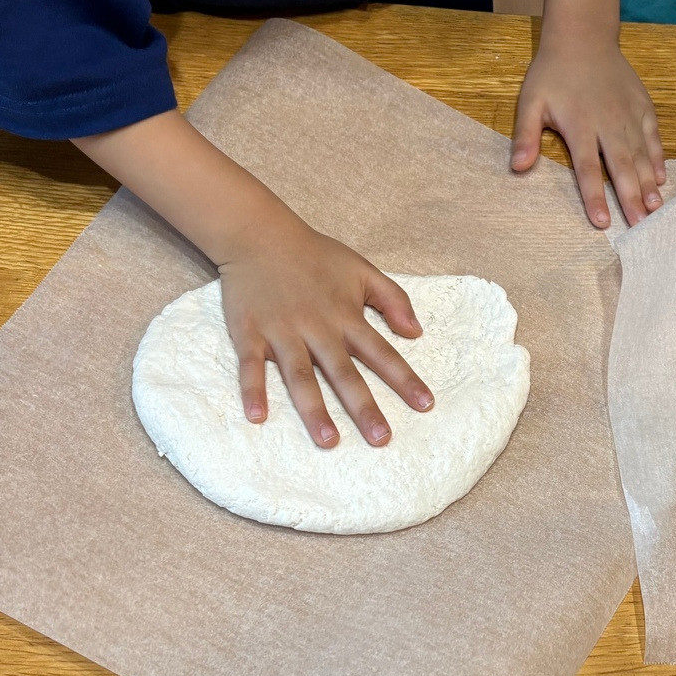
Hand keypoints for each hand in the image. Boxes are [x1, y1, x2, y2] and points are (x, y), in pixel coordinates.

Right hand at [214, 213, 433, 448]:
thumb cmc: (315, 255)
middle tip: (381, 439)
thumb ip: (393, 299)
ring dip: (314, 409)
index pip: (382, 353)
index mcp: (346, 317)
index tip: (426, 405)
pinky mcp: (250, 333)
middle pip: (344, 374)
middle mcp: (317, 329)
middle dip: (363, 407)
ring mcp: (282, 332)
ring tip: (329, 440)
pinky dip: (252, 390)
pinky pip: (251, 366)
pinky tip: (257, 416)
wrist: (260, 235)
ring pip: (300, 376)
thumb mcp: (362, 269)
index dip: (405, 379)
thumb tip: (417, 332)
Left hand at [510, 35, 664, 228]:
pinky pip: (652, 136)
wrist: (583, 36)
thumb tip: (517, 167)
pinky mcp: (642, 106)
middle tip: (640, 225)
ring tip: (655, 208)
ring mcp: (629, 115)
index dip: (594, 196)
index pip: (587, 169)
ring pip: (641, 155)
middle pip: (621, 167)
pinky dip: (658, 157)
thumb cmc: (553, 72)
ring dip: (649, 183)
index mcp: (580, 126)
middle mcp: (608, 124)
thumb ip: (525, 135)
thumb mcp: (530, 101)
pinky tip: (662, 178)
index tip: (602, 223)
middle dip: (631, 197)